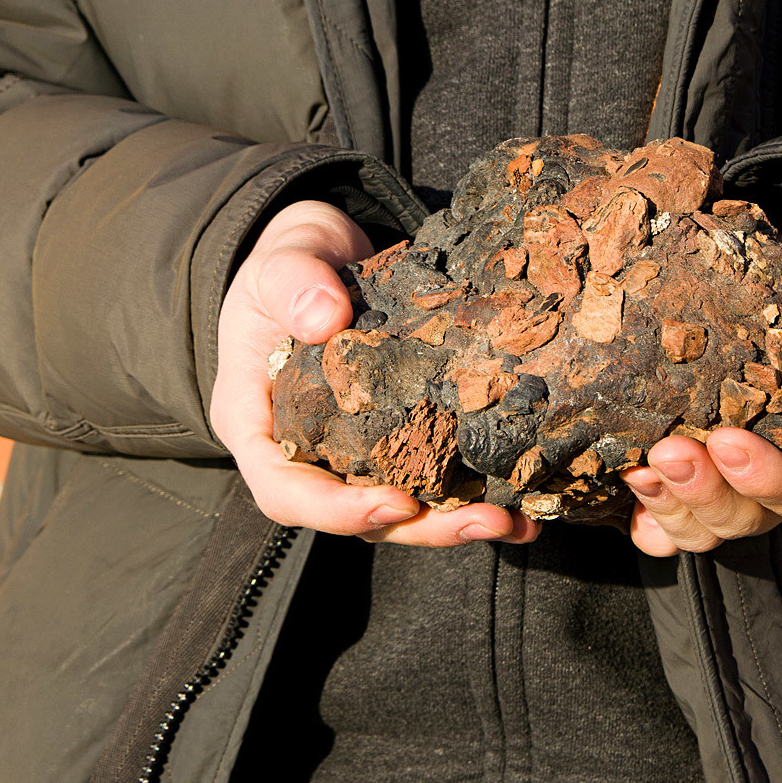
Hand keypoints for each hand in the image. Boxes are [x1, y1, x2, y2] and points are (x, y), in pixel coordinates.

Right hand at [211, 200, 538, 545]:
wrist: (321, 255)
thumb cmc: (287, 263)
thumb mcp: (278, 263)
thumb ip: (291, 284)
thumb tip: (324, 317)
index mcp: (259, 425)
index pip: (284, 491)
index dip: (337, 510)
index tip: (397, 502)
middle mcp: (305, 452)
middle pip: (355, 514)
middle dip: (423, 527)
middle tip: (487, 521)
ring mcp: (352, 450)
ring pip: (398, 507)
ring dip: (456, 519)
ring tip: (516, 522)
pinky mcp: (395, 436)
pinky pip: (428, 474)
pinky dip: (472, 489)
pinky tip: (523, 498)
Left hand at [620, 215, 781, 555]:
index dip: (771, 480)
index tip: (729, 441)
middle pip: (749, 517)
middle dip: (705, 494)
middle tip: (667, 451)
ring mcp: (739, 476)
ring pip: (703, 522)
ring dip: (668, 504)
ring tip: (636, 462)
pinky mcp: (697, 457)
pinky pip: (668, 512)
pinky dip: (644, 516)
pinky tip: (618, 492)